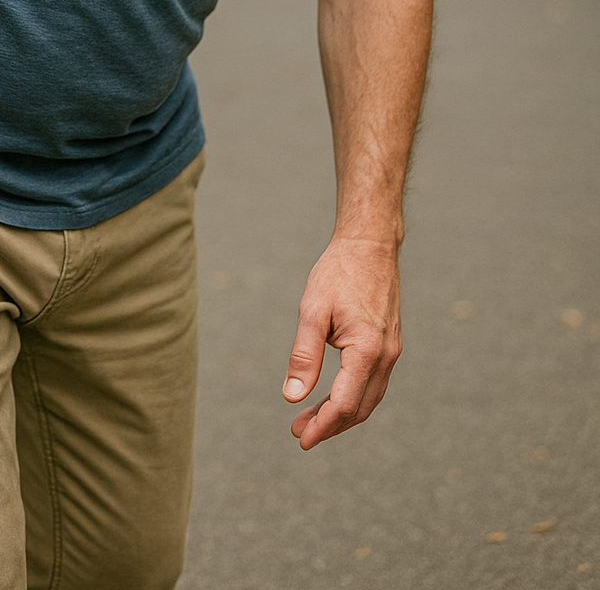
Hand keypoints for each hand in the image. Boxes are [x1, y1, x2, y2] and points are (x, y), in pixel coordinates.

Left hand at [281, 236, 401, 449]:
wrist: (369, 244)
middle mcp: (385, 356)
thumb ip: (303, 356)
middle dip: (329, 425)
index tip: (301, 438)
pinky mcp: (390, 345)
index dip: (322, 426)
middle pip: (359, 409)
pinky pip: (373, 383)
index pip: (344, 404)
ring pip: (368, 398)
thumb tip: (291, 397)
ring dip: (341, 414)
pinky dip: (353, 397)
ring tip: (310, 418)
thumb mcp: (312, 311)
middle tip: (299, 432)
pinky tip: (332, 396)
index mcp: (367, 350)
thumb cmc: (338, 272)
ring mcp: (392, 351)